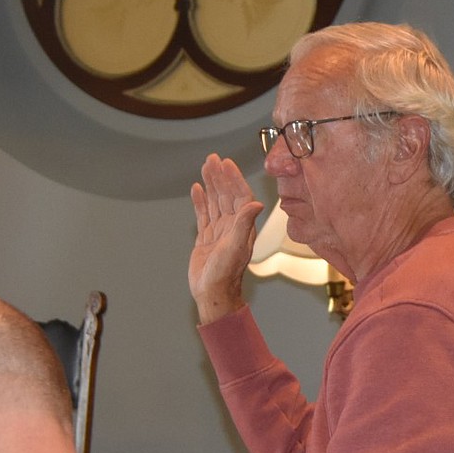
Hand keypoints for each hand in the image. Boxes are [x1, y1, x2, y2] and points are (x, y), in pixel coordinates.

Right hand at [189, 153, 262, 323]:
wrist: (212, 293)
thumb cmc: (225, 275)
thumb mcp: (236, 247)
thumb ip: (244, 224)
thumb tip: (257, 204)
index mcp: (242, 226)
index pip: (239, 196)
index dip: (234, 179)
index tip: (226, 164)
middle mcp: (232, 226)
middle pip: (226, 195)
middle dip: (220, 176)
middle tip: (213, 159)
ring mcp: (219, 231)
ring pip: (215, 202)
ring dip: (211, 185)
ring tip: (205, 167)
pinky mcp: (206, 238)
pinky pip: (203, 215)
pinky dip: (200, 201)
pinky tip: (196, 189)